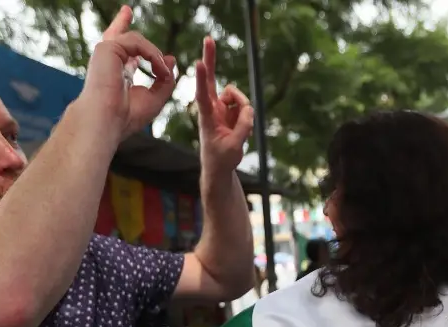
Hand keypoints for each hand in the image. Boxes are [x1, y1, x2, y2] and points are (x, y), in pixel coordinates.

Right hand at [80, 9, 175, 140]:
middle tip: (127, 10)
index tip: (140, 44)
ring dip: (156, 56)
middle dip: (122, 22)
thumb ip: (164, 79)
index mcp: (118, 74)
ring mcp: (107, 54)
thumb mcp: (155, 98)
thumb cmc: (127, 116)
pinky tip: (159, 69)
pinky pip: (138, 42)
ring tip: (163, 73)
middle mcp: (110, 62)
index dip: (134, 46)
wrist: (107, 120)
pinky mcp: (107, 48)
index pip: (126, 54)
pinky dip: (153, 55)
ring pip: (137, 41)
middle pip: (117, 36)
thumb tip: (171, 59)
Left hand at [195, 37, 254, 174]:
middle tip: (209, 39)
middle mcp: (212, 108)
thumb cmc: (222, 158)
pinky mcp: (231, 111)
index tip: (198, 63)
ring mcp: (222, 108)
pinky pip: (244, 106)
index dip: (202, 79)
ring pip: (237, 97)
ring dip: (244, 108)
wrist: (220, 167)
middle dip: (211, 59)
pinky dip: (247, 116)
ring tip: (242, 128)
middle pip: (212, 80)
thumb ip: (243, 126)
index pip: (203, 95)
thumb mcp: (234, 146)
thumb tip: (249, 108)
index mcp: (207, 118)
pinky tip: (243, 129)